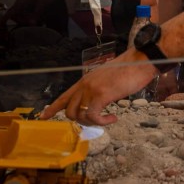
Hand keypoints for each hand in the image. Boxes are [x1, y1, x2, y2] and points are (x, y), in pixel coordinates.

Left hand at [39, 48, 158, 124]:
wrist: (140, 61)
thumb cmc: (128, 70)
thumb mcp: (107, 79)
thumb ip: (98, 89)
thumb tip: (97, 102)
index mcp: (85, 80)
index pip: (64, 96)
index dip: (53, 108)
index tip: (44, 117)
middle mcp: (85, 84)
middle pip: (69, 110)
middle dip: (80, 120)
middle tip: (96, 120)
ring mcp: (92, 89)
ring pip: (79, 115)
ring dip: (92, 122)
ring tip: (106, 119)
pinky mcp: (101, 95)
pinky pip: (93, 116)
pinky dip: (102, 122)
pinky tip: (112, 118)